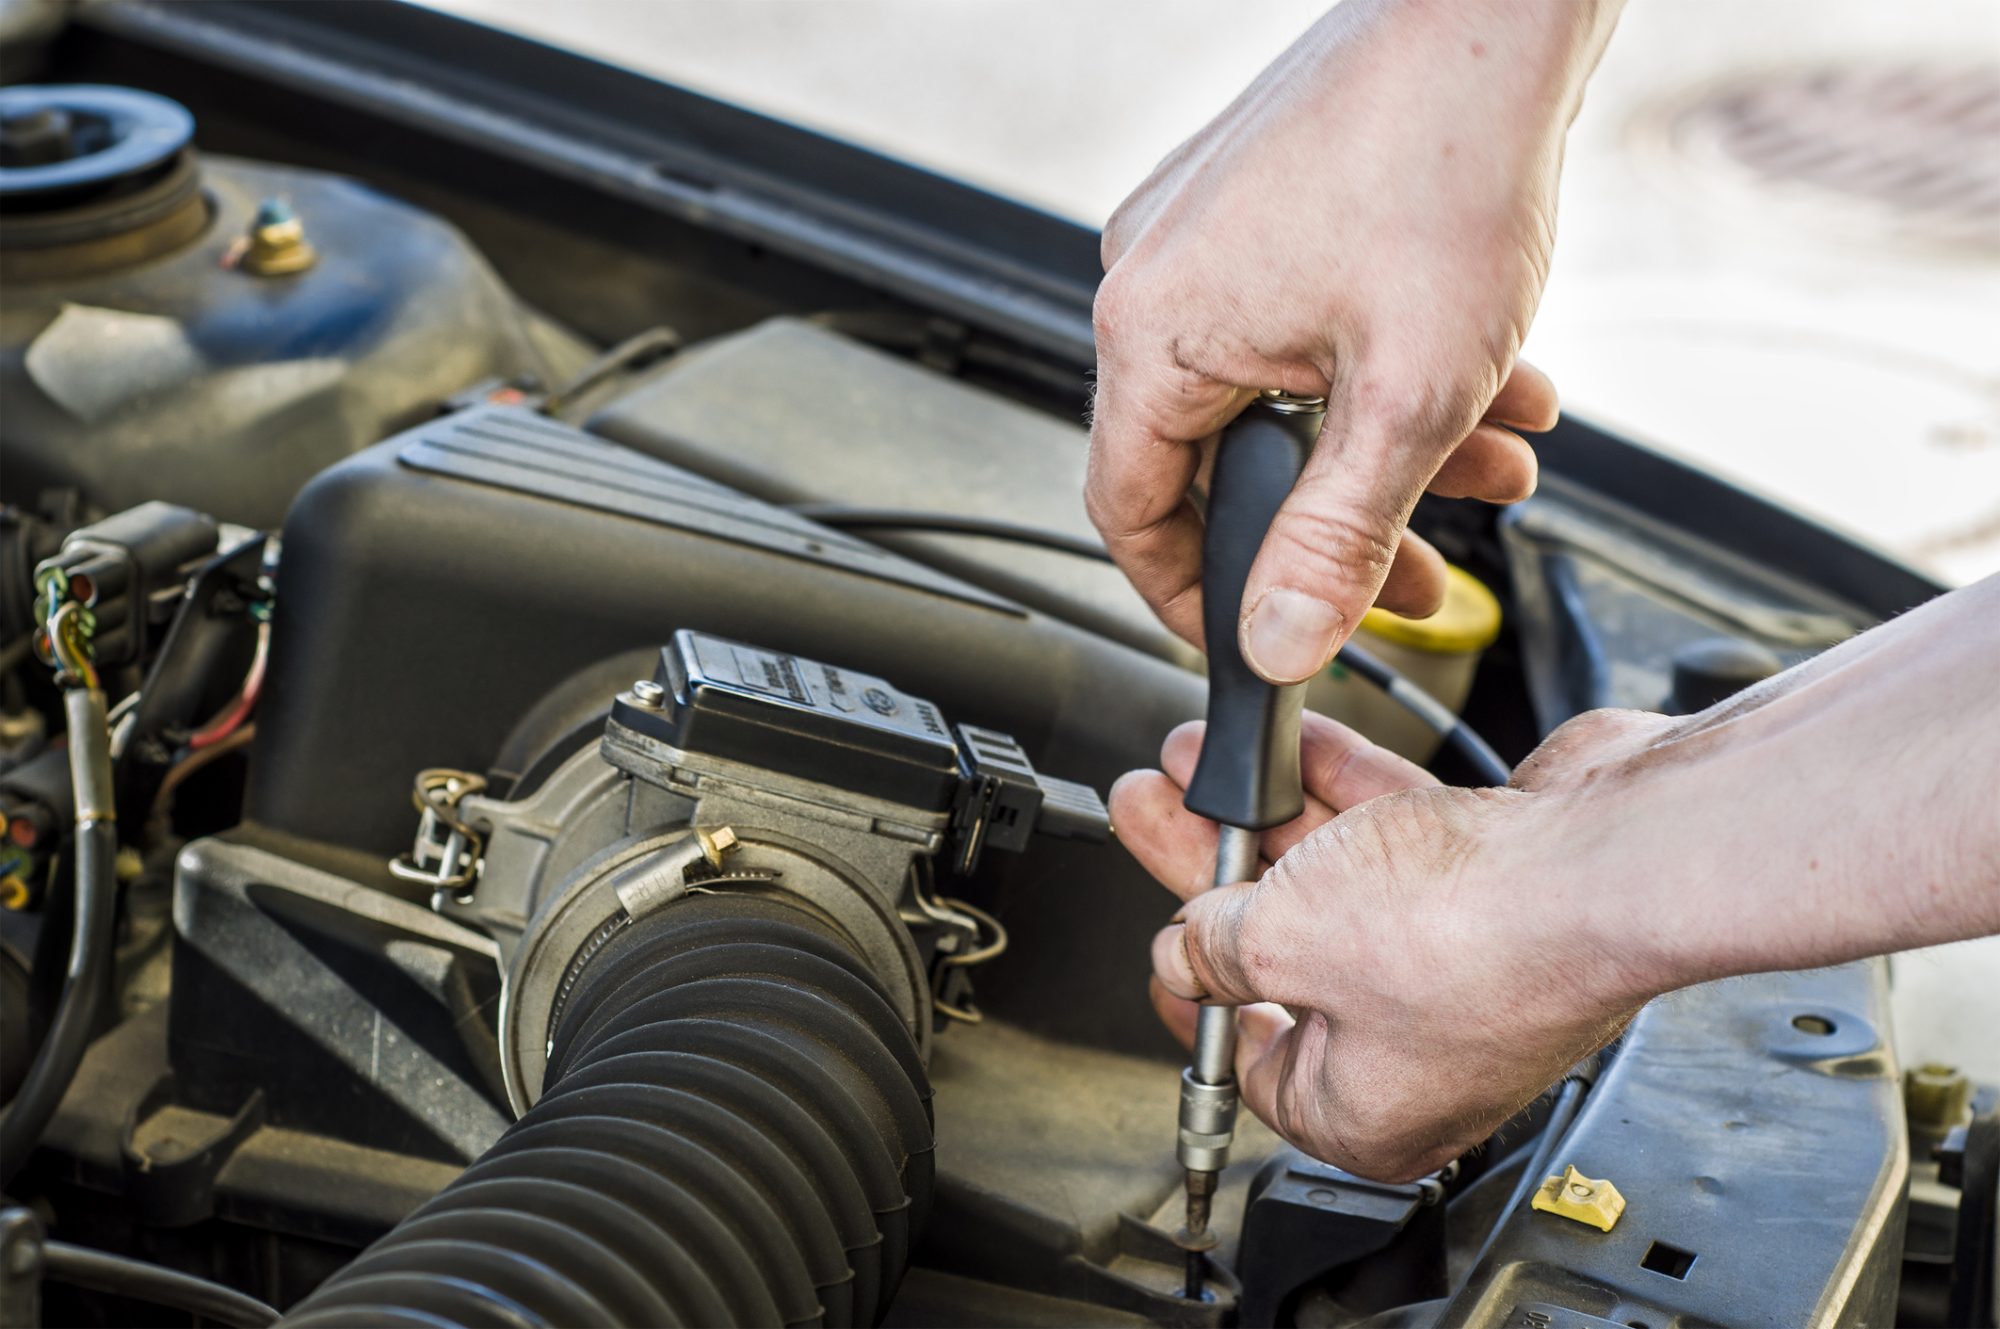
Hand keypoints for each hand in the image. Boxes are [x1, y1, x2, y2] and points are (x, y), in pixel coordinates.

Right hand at [1088, 0, 1618, 682]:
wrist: (1489, 12)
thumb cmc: (1442, 158)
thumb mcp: (1406, 395)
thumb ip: (1339, 537)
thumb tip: (1282, 638)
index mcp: (1153, 332)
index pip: (1131, 512)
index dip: (1193, 595)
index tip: (1257, 635)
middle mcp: (1153, 280)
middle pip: (1221, 460)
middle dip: (1334, 524)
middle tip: (1409, 572)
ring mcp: (1198, 239)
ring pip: (1279, 398)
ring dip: (1382, 451)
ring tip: (1484, 466)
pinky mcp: (1251, 210)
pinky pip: (1298, 331)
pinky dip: (1380, 375)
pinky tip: (1482, 387)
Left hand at [1110, 708, 1666, 1181]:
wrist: (1612, 862)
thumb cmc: (1475, 940)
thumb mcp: (1284, 938)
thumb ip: (1218, 947)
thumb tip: (1188, 953)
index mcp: (1366, 1112)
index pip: (1253, 1066)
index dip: (1196, 999)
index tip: (1164, 955)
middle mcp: (1421, 1053)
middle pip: (1286, 958)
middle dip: (1212, 872)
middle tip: (1160, 817)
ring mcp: (1465, 968)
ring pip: (1341, 890)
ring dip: (1272, 818)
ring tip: (1209, 762)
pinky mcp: (1500, 891)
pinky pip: (1401, 845)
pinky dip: (1347, 796)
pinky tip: (1300, 747)